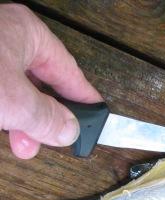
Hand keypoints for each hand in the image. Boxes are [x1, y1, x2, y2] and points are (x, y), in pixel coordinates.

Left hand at [0, 4, 101, 158]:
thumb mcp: (12, 99)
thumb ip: (45, 117)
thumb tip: (70, 131)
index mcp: (27, 33)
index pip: (69, 72)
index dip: (84, 98)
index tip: (97, 117)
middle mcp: (8, 39)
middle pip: (42, 85)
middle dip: (48, 118)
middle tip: (59, 138)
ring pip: (18, 92)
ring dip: (24, 123)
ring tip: (26, 145)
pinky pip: (1, 93)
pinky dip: (6, 115)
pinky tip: (8, 131)